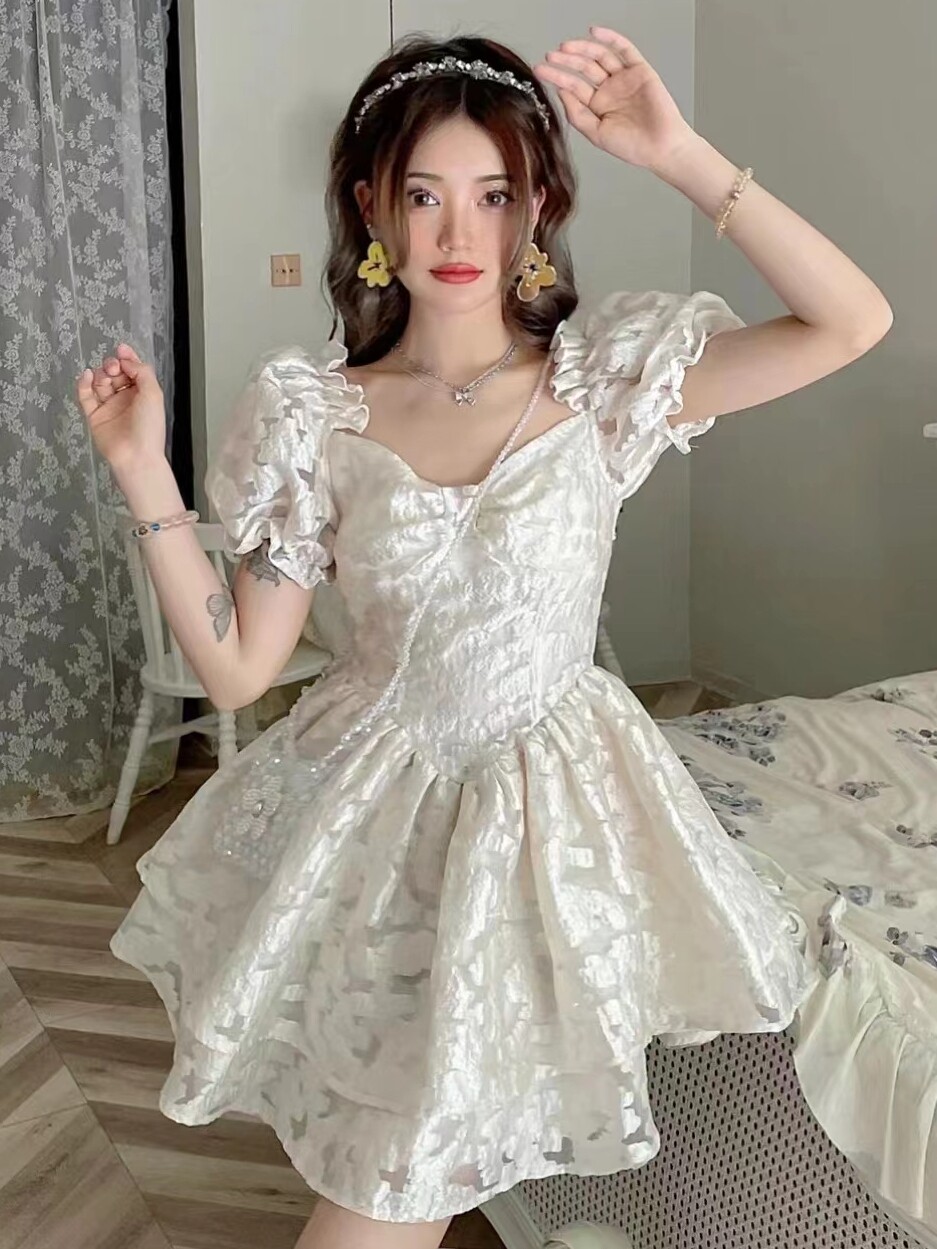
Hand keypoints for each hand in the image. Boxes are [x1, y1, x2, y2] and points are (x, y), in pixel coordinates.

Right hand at [76, 344, 166, 470]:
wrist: (135, 455)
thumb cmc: (149, 426)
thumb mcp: (153, 393)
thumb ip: (142, 371)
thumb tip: (127, 360)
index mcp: (142, 393)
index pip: (132, 369)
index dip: (127, 358)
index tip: (121, 349)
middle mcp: (125, 398)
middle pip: (114, 373)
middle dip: (113, 365)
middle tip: (114, 368)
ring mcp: (109, 407)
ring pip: (100, 382)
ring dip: (101, 374)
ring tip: (105, 377)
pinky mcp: (94, 415)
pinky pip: (85, 396)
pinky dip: (84, 383)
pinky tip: (87, 376)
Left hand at [533, 26, 695, 171]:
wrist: (661, 147)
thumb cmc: (633, 146)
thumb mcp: (596, 133)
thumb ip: (577, 114)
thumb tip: (562, 92)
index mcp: (597, 105)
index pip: (573, 86)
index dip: (557, 77)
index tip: (541, 70)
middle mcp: (609, 90)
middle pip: (583, 68)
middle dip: (566, 61)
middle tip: (550, 56)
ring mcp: (624, 78)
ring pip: (600, 56)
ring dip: (582, 49)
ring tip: (565, 47)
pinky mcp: (640, 70)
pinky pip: (624, 49)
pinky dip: (610, 38)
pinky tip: (595, 33)